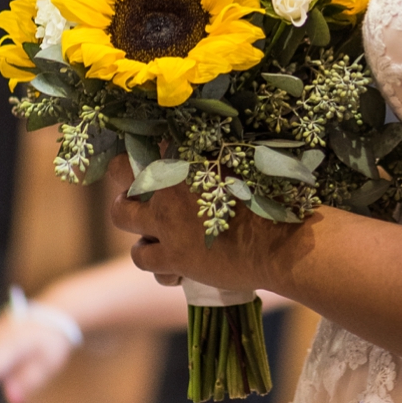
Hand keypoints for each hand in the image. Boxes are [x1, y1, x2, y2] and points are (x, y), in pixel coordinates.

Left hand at [107, 156, 289, 292]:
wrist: (281, 243)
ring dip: (133, 219)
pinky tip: (173, 263)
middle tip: (138, 187)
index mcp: (188, 155)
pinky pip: (142, 258)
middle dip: (124, 176)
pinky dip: (154, 261)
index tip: (153, 153)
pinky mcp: (172, 256)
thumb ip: (216, 155)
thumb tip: (208, 148)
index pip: (149, 140)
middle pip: (120, 170)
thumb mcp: (243, 164)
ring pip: (121, 214)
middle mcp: (169, 185)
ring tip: (149, 225)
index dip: (146, 146)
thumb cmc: (273, 199)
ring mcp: (167, 221)